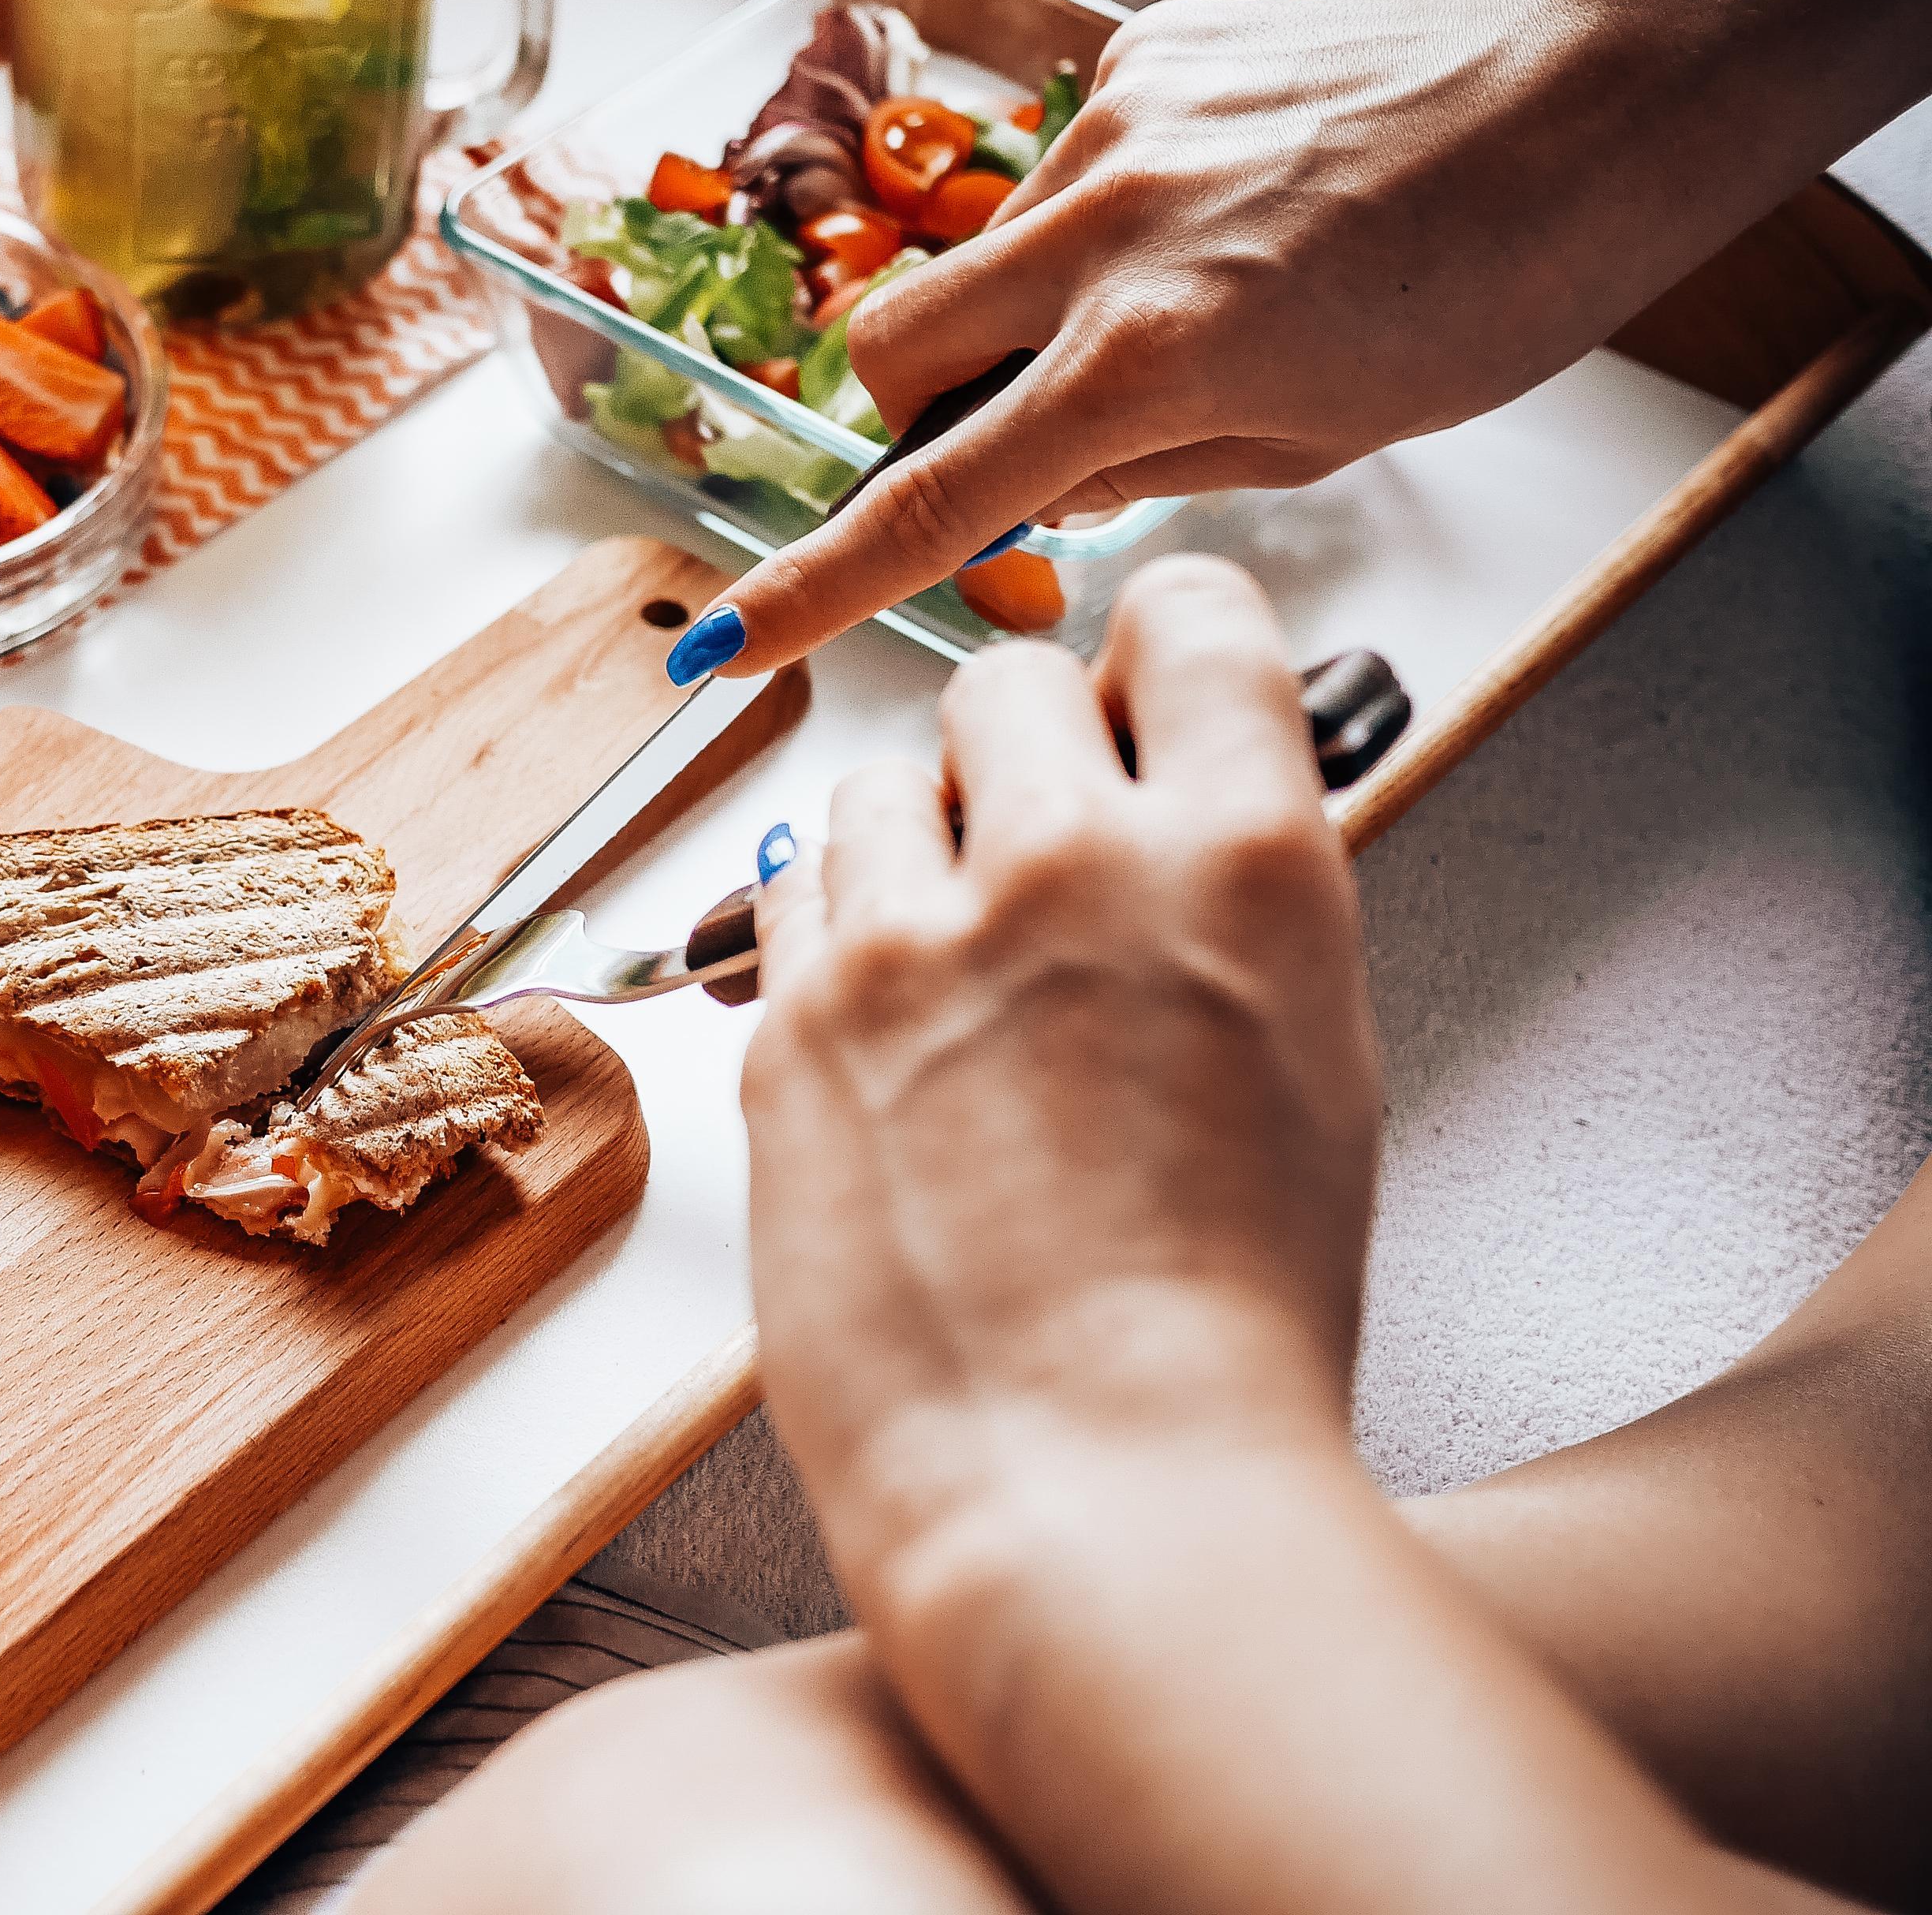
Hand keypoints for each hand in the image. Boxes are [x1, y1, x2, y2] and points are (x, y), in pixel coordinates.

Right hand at [697, 0, 1708, 672]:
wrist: (1587, 98)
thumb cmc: (1489, 285)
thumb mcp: (1316, 438)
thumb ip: (1145, 464)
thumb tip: (1038, 477)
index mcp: (1151, 360)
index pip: (936, 498)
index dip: (822, 581)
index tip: (735, 635)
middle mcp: (1104, 238)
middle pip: (886, 346)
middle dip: (911, 404)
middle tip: (1013, 424)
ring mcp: (1115, 131)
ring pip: (982, 251)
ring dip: (1036, 300)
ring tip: (1199, 288)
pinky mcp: (1144, 53)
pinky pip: (1070, 161)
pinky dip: (1117, 207)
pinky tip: (1236, 200)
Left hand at [742, 557, 1387, 1603]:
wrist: (1094, 1485)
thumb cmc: (1226, 1323)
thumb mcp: (1309, 1064)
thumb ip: (1232, 904)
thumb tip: (1171, 820)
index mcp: (1245, 862)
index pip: (1194, 616)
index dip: (1164, 648)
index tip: (1144, 689)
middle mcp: (1073, 862)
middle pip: (1009, 682)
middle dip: (1025, 746)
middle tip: (1042, 850)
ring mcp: (911, 936)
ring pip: (883, 777)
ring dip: (918, 838)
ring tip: (959, 966)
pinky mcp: (791, 1018)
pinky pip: (791, 887)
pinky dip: (832, 924)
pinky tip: (883, 1020)